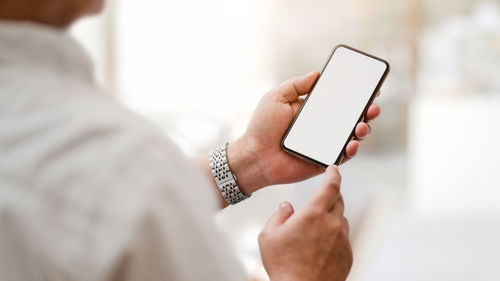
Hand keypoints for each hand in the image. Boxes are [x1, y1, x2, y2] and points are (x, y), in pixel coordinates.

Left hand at [227, 71, 380, 193]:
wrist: (254, 156)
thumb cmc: (261, 127)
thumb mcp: (275, 98)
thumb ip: (295, 85)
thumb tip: (316, 73)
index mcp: (313, 110)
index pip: (339, 100)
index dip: (356, 95)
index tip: (371, 87)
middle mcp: (323, 126)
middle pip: (352, 118)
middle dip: (367, 111)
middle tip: (373, 107)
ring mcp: (325, 144)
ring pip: (352, 137)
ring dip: (363, 130)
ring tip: (362, 125)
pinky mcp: (323, 161)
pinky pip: (342, 156)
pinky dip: (351, 150)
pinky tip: (352, 144)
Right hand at [258, 166, 351, 280]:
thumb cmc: (283, 266)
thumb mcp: (269, 236)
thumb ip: (279, 215)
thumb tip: (287, 207)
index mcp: (313, 214)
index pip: (331, 185)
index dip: (334, 173)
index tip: (334, 168)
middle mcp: (332, 224)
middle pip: (338, 200)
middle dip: (331, 195)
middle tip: (320, 199)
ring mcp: (343, 239)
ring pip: (341, 220)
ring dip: (331, 218)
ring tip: (314, 230)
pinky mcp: (348, 254)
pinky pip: (343, 238)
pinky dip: (334, 236)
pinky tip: (319, 247)